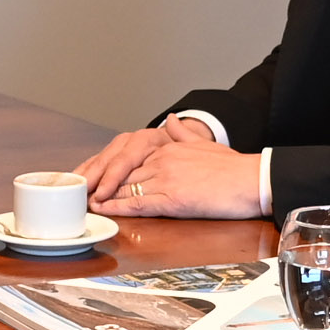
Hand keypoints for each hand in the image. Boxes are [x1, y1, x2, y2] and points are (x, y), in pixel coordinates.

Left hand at [80, 121, 262, 218]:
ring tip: (82, 202)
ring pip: (125, 187)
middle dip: (97, 181)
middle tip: (76, 190)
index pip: (130, 158)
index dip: (107, 168)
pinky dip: (117, 207)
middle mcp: (163, 159)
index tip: (91, 176)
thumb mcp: (205, 145)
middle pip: (121, 171)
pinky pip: (138, 202)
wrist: (253, 180)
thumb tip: (171, 119)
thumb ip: (183, 132)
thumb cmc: (235, 168)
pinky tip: (103, 210)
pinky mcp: (173, 198)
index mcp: (168, 147)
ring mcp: (166, 178)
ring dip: (102, 195)